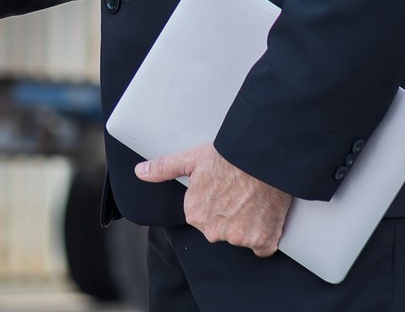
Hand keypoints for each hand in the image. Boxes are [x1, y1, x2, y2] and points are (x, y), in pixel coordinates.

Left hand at [135, 144, 291, 255]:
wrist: (262, 158)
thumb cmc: (227, 156)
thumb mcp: (191, 159)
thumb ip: (164, 168)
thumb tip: (140, 172)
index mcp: (195, 215)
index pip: (202, 216)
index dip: (214, 202)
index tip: (223, 189)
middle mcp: (213, 232)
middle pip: (220, 229)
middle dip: (229, 216)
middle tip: (239, 193)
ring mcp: (239, 239)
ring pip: (241, 237)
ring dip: (247, 225)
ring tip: (253, 199)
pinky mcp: (262, 242)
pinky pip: (262, 247)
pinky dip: (264, 236)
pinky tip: (264, 215)